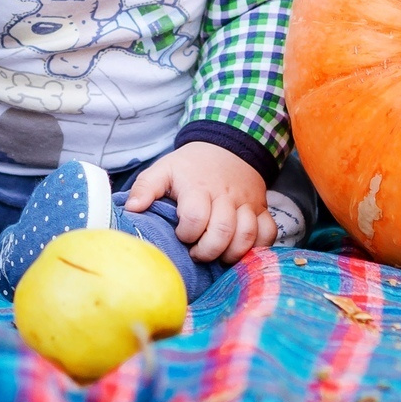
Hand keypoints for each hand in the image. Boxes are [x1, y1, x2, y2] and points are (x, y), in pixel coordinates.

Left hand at [124, 141, 272, 263]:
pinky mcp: (261, 208)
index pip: (195, 217)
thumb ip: (146, 187)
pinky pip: (268, 232)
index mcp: (198, 187)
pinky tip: (242, 250)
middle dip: (208, 250)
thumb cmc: (191, 166)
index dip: (186, 233)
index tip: (181, 235)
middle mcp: (225, 196)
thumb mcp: (164, 168)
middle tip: (197, 252)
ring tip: (218, 255)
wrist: (228, 145)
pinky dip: (259, 246)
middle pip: (223, 230)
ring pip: (247, 234)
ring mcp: (246, 203)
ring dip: (232, 253)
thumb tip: (132, 209)